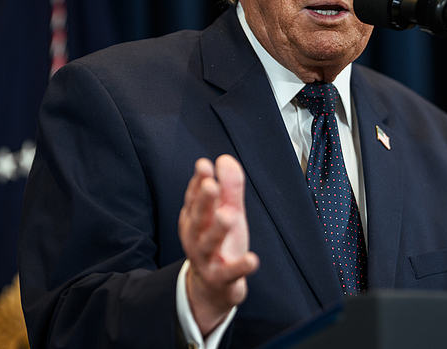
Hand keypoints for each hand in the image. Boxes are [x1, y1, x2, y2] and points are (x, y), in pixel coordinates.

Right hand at [179, 155, 259, 334]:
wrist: (213, 288)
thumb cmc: (220, 244)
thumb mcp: (227, 212)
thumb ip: (229, 188)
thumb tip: (225, 159)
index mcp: (195, 220)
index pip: (194, 198)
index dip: (199, 182)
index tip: (204, 165)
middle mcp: (196, 238)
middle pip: (199, 218)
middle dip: (204, 202)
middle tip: (211, 185)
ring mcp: (207, 259)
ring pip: (209, 244)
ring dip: (218, 230)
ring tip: (228, 216)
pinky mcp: (221, 278)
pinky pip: (230, 272)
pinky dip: (241, 266)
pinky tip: (253, 259)